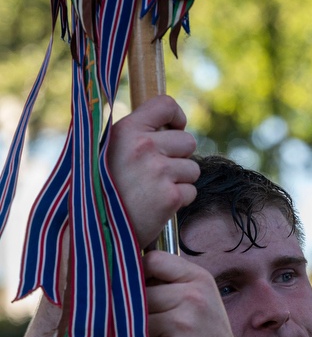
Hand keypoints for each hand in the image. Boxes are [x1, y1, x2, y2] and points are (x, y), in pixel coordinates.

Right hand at [107, 96, 199, 248]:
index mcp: (127, 130)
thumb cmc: (98, 192)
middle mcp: (144, 147)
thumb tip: (162, 125)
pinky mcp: (170, 197)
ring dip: (180, 181)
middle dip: (179, 157)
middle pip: (188, 141)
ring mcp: (159, 171)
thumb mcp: (104, 152)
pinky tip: (158, 207)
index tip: (174, 130)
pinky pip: (191, 191)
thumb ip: (132, 136)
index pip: (166, 105)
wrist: (93, 231)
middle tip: (159, 173)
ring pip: (192, 169)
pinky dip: (179, 201)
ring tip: (154, 192)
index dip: (176, 118)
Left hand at [143, 250, 246, 336]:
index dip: (138, 273)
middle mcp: (193, 296)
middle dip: (135, 309)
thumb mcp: (200, 297)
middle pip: (139, 291)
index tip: (138, 287)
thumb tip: (126, 272)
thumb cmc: (208, 333)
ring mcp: (184, 323)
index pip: (154, 260)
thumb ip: (171, 282)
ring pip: (136, 319)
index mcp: (198, 278)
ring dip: (136, 332)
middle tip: (145, 322)